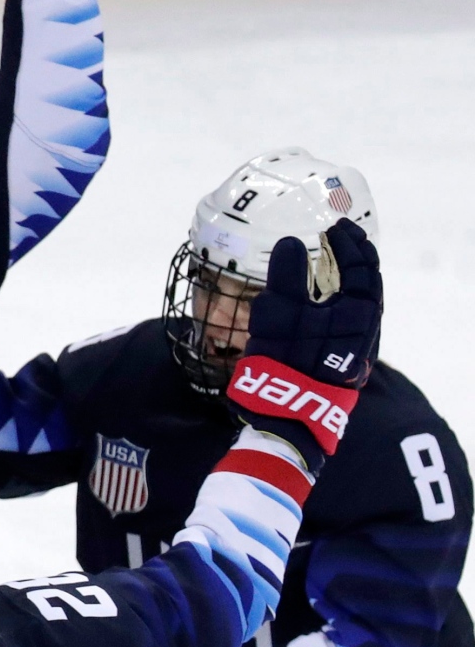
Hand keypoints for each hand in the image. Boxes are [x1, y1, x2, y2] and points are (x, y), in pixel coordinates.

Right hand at [227, 219, 382, 468]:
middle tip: (336, 237)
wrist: (287, 419)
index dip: (349, 242)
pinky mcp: (343, 362)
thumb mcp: (278, 314)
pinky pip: (349, 321)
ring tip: (329, 264)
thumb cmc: (283, 364)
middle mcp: (366, 329)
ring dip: (347, 279)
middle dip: (353, 257)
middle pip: (368, 283)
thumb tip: (293, 243)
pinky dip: (340, 301)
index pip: (362, 266)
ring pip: (360, 303)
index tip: (331, 227)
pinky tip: (323, 300)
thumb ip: (288, 275)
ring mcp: (357, 348)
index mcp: (359, 312)